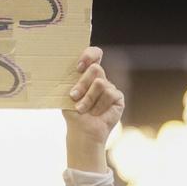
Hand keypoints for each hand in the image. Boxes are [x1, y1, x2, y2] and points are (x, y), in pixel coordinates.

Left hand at [64, 46, 123, 171]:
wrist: (82, 131)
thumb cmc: (73, 113)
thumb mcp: (68, 93)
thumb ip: (72, 79)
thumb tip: (73, 68)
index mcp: (88, 73)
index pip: (95, 54)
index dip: (89, 55)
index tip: (78, 67)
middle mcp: (101, 79)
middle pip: (96, 69)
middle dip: (83, 84)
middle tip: (74, 97)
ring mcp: (110, 88)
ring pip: (100, 83)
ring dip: (88, 99)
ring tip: (83, 110)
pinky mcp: (118, 98)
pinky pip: (109, 94)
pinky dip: (99, 106)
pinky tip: (97, 114)